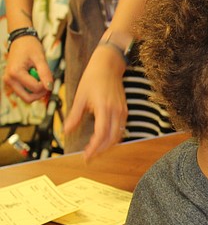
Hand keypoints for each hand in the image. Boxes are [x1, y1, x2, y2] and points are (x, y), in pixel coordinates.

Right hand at [3, 35, 52, 100]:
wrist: (21, 40)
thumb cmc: (30, 47)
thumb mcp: (40, 58)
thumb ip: (45, 73)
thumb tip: (49, 88)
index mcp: (15, 73)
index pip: (35, 89)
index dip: (45, 85)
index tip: (48, 75)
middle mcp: (9, 80)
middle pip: (28, 98)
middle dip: (40, 93)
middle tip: (45, 82)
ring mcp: (9, 82)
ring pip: (26, 97)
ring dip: (36, 92)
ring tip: (39, 77)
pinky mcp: (12, 83)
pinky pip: (24, 92)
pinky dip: (32, 89)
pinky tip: (34, 78)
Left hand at [64, 45, 128, 159]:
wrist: (108, 67)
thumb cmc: (93, 79)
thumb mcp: (79, 97)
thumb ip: (75, 116)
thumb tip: (67, 131)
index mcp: (104, 108)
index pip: (101, 135)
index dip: (94, 148)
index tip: (85, 156)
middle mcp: (116, 112)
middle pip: (111, 139)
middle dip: (101, 151)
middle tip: (89, 157)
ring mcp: (122, 112)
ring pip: (118, 136)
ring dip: (107, 146)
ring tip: (95, 151)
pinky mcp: (124, 111)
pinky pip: (121, 129)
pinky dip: (113, 138)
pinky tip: (104, 140)